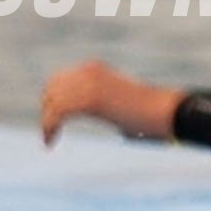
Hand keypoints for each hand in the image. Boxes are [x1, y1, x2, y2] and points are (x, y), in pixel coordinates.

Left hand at [39, 62, 180, 144]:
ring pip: (52, 102)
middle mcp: (88, 71)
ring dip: (48, 122)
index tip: (53, 122)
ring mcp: (89, 83)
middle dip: (48, 110)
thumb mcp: (115, 104)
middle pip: (51, 89)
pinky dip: (50, 127)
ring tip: (50, 140)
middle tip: (50, 133)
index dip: (52, 101)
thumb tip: (87, 117)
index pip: (58, 81)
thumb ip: (98, 105)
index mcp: (94, 68)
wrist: (163, 112)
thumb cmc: (148, 114)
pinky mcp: (90, 99)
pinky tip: (51, 142)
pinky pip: (57, 113)